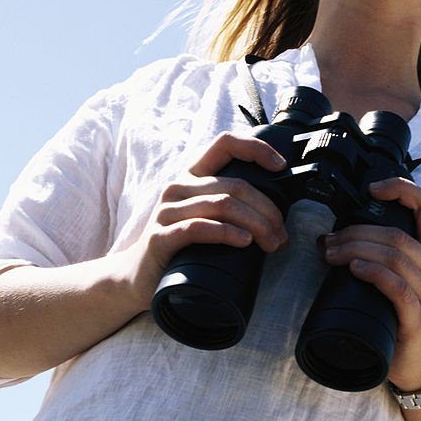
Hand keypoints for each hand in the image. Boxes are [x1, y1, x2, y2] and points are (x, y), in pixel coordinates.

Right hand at [121, 132, 290, 310]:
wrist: (139, 277)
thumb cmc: (182, 246)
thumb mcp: (206, 216)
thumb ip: (231, 203)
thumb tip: (277, 212)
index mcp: (192, 174)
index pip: (225, 143)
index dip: (256, 148)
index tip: (281, 167)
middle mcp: (178, 186)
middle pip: (235, 186)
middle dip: (268, 210)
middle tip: (281, 236)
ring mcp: (167, 211)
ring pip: (223, 205)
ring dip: (256, 225)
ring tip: (272, 244)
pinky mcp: (160, 237)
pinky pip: (198, 227)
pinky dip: (226, 233)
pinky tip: (244, 242)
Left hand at [320, 177, 420, 391]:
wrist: (412, 363)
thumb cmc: (396, 315)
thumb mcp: (393, 278)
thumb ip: (377, 254)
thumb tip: (331, 235)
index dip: (402, 190)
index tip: (372, 189)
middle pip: (396, 235)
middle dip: (356, 233)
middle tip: (328, 242)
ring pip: (394, 258)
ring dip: (357, 251)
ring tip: (331, 255)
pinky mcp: (419, 317)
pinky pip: (398, 288)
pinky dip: (374, 274)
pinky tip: (355, 270)